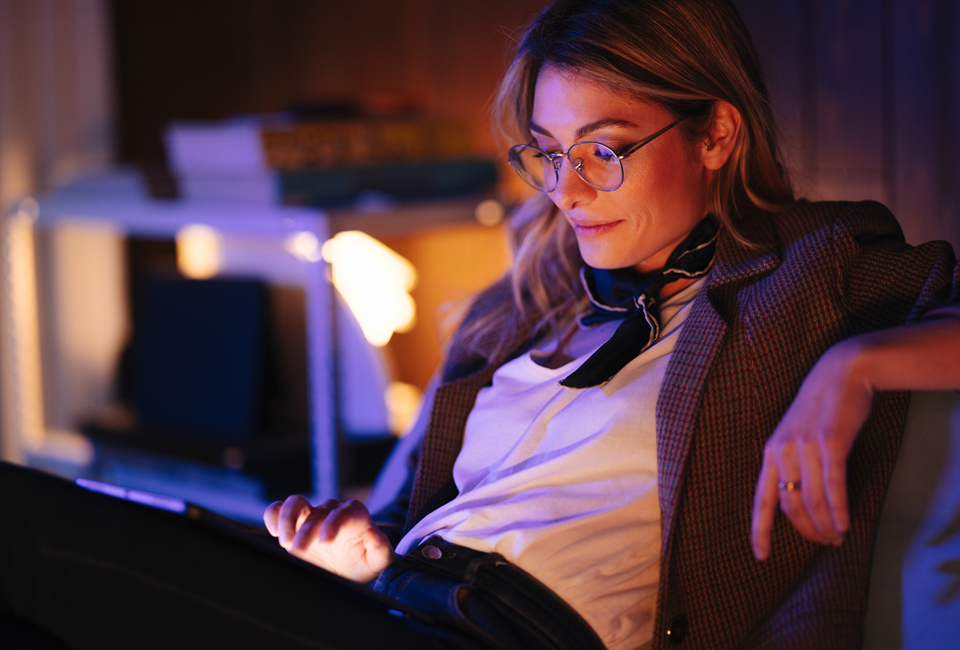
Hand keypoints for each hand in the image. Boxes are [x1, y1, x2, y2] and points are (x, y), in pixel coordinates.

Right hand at [264, 496, 394, 582]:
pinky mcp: (295, 523)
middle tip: (298, 552)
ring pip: (296, 502)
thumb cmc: (365, 564)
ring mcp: (312, 515)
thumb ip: (381, 549)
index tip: (325, 542)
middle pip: (318, 511)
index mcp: (356, 517)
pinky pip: (279, 509)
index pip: (345, 511)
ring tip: (285, 542)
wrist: (347, 572)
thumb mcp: (379, 562)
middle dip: (306, 531)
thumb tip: (373, 533)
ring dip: (287, 519)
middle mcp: (332, 512)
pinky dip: (273, 515)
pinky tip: (272, 531)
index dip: (334, 523)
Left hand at [751, 340, 873, 559]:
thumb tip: (798, 500)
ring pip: (813, 500)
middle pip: (791, 506)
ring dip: (826, 524)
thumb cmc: (820, 408)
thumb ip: (792, 463)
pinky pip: (833, 486)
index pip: (761, 499)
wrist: (841, 373)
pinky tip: (845, 525)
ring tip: (837, 537)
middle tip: (825, 543)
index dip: (760, 529)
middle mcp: (783, 452)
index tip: (760, 555)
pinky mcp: (831, 443)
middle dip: (808, 531)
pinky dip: (839, 510)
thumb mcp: (795, 435)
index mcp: (770, 452)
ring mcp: (806, 447)